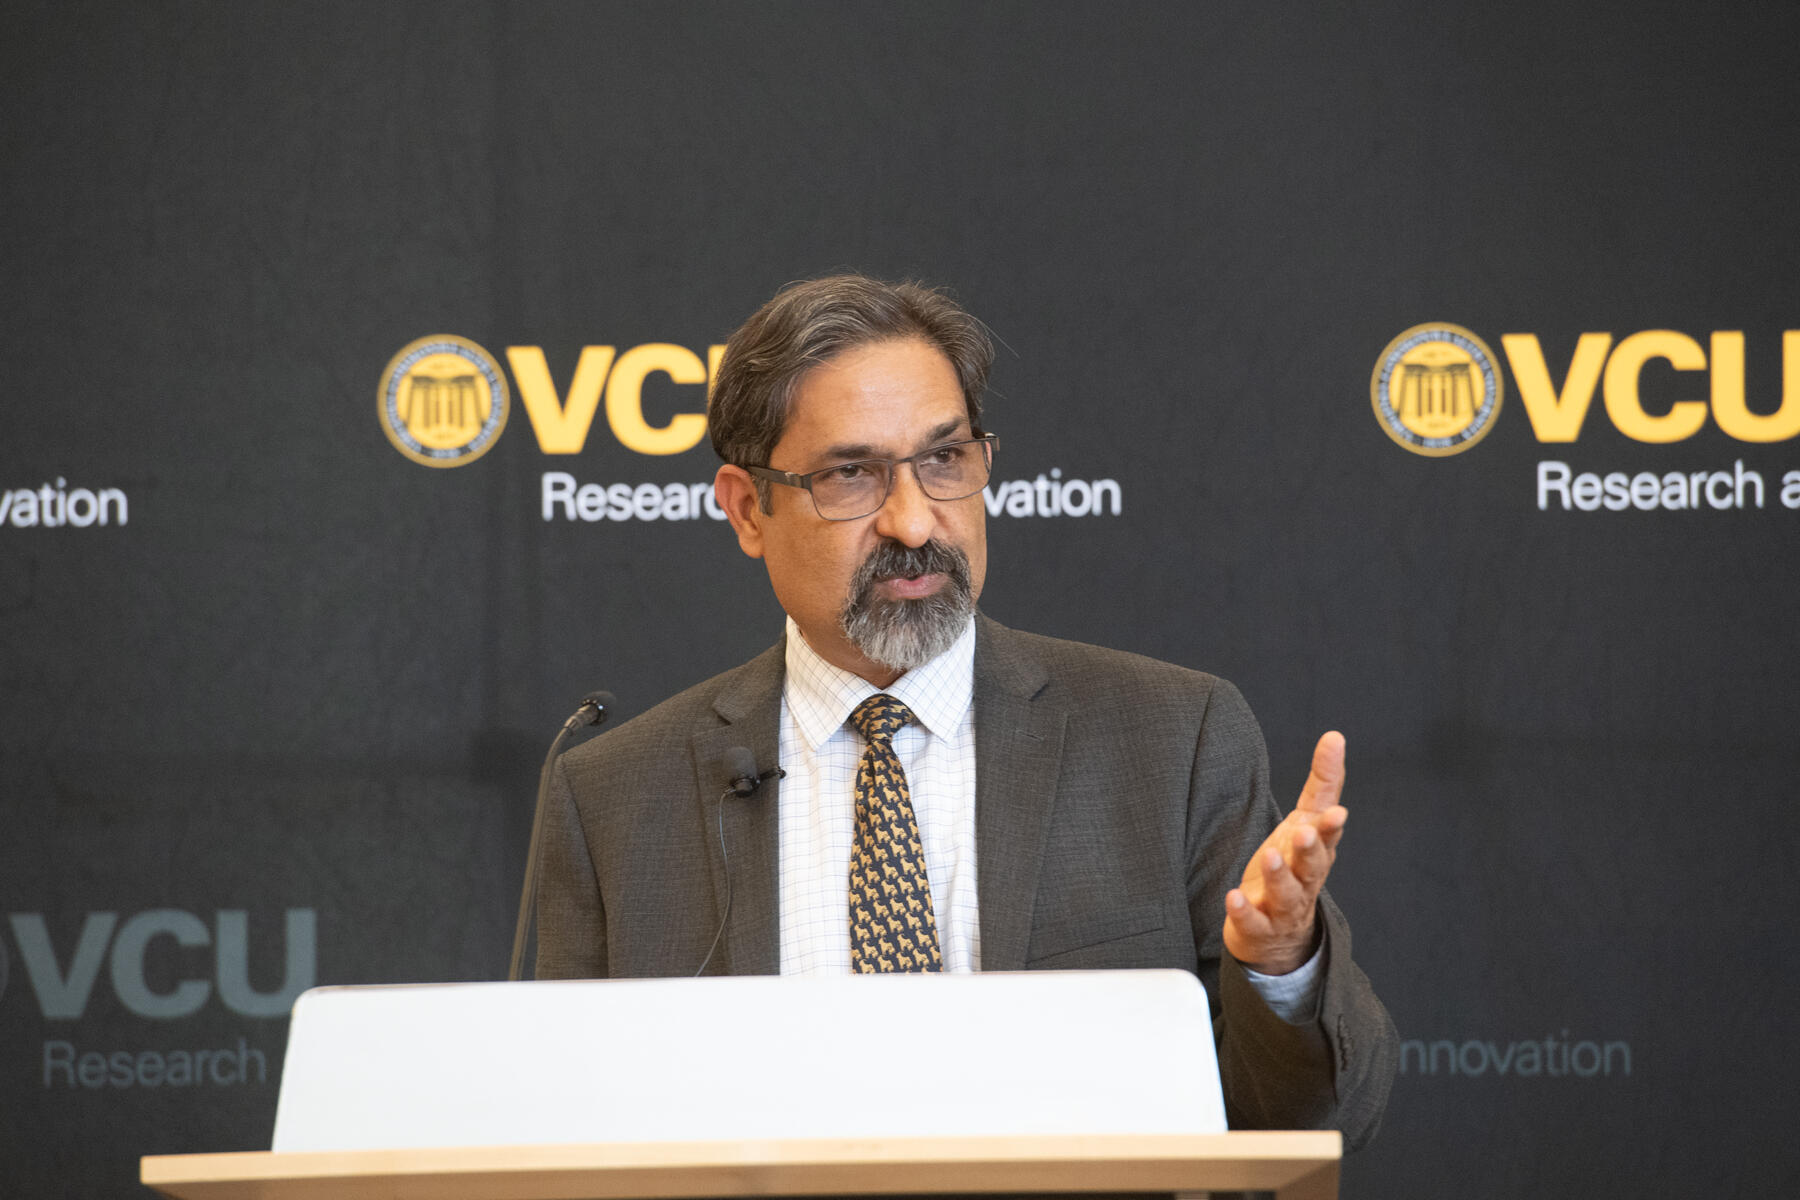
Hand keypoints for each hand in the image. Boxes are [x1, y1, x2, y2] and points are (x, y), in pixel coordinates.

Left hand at [1222, 731, 1347, 974]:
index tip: (1337, 812)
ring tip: (1270, 856)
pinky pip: (1253, 923)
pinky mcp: (1258, 928)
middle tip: (1305, 832)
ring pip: (1286, 895)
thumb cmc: (1294, 866)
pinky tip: (1233, 897)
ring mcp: (1282, 907)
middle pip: (1312, 867)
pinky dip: (1245, 913)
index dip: (1332, 826)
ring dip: (1279, 876)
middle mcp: (1305, 881)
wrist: (1279, 933)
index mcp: (1317, 854)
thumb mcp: (1307, 822)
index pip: (1328, 838)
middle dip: (1310, 850)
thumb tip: (1335, 736)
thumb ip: (1322, 783)